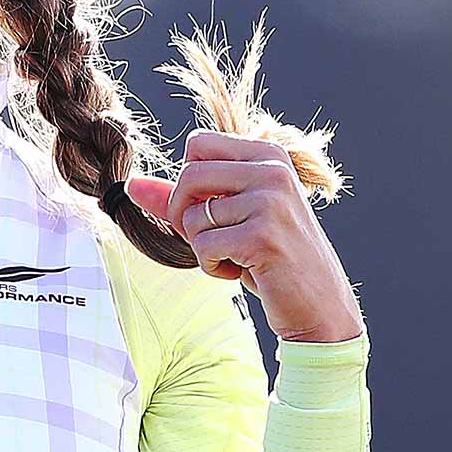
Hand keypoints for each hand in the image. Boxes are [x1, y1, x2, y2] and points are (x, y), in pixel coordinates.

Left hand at [126, 130, 365, 343]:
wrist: (320, 306)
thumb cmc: (271, 259)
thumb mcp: (230, 219)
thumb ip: (184, 198)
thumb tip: (131, 184)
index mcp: (269, 155)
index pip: (197, 145)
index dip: (188, 183)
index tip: (210, 210)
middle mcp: (273, 170)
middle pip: (188, 175)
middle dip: (184, 213)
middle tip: (212, 238)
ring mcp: (270, 201)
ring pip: (192, 216)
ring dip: (204, 247)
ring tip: (238, 257)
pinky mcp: (262, 236)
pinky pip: (203, 246)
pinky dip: (212, 266)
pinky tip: (243, 271)